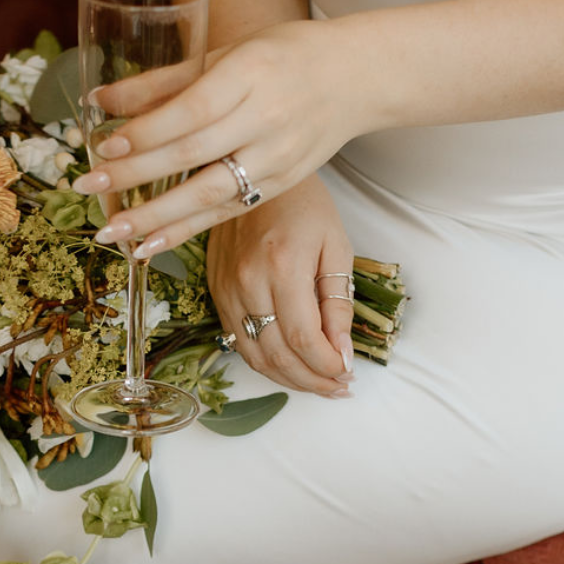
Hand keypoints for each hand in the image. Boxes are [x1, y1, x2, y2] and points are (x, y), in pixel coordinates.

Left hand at [83, 21, 360, 257]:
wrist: (356, 78)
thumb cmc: (283, 56)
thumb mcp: (225, 53)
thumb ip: (163, 80)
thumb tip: (98, 102)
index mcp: (251, 74)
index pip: (192, 111)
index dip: (147, 131)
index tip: (104, 146)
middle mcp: (267, 119)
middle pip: (194, 153)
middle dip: (137, 175)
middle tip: (88, 188)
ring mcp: (278, 158)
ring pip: (210, 193)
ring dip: (155, 217)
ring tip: (110, 231)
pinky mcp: (281, 184)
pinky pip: (226, 212)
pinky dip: (185, 231)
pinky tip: (148, 245)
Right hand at [207, 175, 353, 396]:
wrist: (254, 175)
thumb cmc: (303, 205)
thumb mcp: (335, 247)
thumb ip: (338, 302)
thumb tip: (342, 351)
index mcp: (282, 266)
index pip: (303, 338)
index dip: (326, 365)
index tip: (347, 373)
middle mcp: (247, 282)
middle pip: (277, 354)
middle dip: (311, 380)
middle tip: (338, 388)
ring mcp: (226, 289)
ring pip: (255, 355)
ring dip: (288, 378)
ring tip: (318, 384)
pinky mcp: (216, 291)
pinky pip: (237, 340)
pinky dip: (264, 361)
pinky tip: (289, 365)